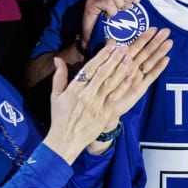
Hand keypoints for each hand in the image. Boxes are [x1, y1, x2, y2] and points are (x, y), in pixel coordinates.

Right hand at [42, 28, 172, 161]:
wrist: (64, 140)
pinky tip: (131, 77)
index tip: (110, 46)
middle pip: (102, 73)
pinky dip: (123, 87)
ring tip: (129, 57)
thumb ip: (59, 77)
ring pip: (110, 83)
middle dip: (114, 58)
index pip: (89, 68)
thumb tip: (58, 60)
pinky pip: (115, 99)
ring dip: (121, 69)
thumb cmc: (60, 118)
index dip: (101, 56)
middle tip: (123, 47)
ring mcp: (95, 105)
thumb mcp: (55, 96)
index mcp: (74, 89)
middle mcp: (85, 95)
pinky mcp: (103, 114)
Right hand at [80, 0, 142, 49]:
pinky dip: (112, 11)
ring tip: (117, 12)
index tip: (136, 2)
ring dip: (120, 3)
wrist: (94, 38)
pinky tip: (109, 17)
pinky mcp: (91, 5)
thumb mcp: (123, 12)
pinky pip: (108, 3)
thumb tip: (139, 0)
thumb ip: (129, 3)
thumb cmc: (110, 25)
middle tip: (125, 9)